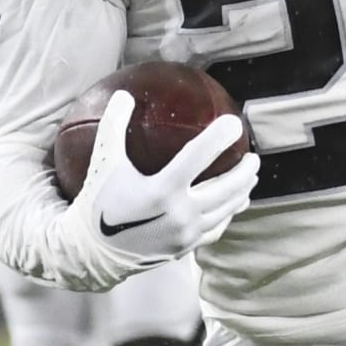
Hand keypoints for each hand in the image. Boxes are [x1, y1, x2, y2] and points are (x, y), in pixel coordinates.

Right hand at [63, 90, 259, 272]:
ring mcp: (185, 234)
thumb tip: (123, 94)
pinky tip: (233, 205)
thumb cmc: (97, 202)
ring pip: (225, 210)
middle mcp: (178, 214)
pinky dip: (228, 214)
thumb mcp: (103, 161)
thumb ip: (113, 125)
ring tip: (251, 177)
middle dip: (245, 171)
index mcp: (161, 190)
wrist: (92, 252)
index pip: (198, 157)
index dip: (219, 137)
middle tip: (253, 155)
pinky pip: (216, 229)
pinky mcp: (185, 248)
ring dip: (242, 192)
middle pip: (225, 188)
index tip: (234, 123)